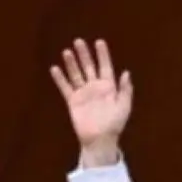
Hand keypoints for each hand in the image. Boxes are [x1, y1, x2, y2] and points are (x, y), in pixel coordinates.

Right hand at [49, 38, 132, 162]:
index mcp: (109, 87)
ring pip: (76, 74)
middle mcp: (95, 88)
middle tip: (79, 41)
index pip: (105, 67)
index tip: (99, 42)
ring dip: (72, 63)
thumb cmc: (114, 125)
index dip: (103, 55)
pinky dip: (60, 79)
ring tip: (67, 51)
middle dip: (84, 54)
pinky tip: (55, 68)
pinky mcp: (73, 102)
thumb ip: (125, 90)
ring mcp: (83, 94)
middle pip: (88, 67)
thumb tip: (126, 73)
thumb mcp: (124, 106)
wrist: (100, 140)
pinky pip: (65, 88)